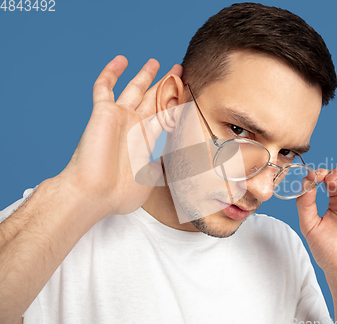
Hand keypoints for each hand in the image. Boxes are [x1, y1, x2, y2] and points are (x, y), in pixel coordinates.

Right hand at [58, 56, 182, 218]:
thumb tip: (176, 167)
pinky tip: (120, 60)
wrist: (94, 194)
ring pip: (133, 89)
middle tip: (178, 69)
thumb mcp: (149, 181)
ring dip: (144, 75)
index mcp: (145, 140)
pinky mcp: (103, 112)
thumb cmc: (118, 194)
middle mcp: (133, 126)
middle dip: (166, 84)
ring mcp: (118, 117)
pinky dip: (111, 73)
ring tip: (155, 62)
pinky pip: (104, 87)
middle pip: (153, 98)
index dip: (175, 103)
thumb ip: (161, 169)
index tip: (186, 93)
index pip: (164, 115)